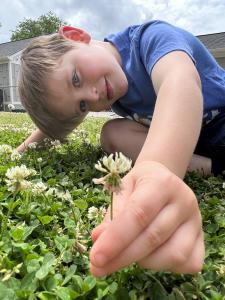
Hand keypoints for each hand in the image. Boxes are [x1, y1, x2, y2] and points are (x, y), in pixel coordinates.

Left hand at [90, 161, 204, 276]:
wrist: (163, 179)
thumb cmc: (139, 184)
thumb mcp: (122, 190)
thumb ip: (112, 214)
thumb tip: (98, 240)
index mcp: (162, 183)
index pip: (138, 215)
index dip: (116, 239)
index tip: (95, 258)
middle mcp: (185, 201)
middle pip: (153, 237)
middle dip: (121, 257)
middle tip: (97, 268)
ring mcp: (197, 221)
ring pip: (173, 255)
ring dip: (143, 262)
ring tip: (127, 253)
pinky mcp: (202, 237)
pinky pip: (188, 263)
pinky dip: (166, 267)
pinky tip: (150, 256)